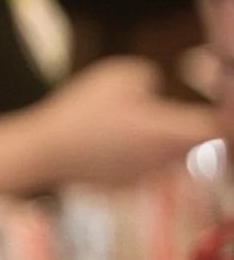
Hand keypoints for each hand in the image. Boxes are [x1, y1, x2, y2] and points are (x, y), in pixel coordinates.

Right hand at [28, 56, 215, 187]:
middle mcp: (166, 158)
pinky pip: (146, 166)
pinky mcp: (127, 184)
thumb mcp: (120, 75)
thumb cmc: (80, 113)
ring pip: (173, 154)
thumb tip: (158, 86)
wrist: (44, 152)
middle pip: (200, 143)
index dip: (226, 116)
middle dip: (195, 125)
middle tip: (183, 107)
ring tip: (138, 122)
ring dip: (166, 140)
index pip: (221, 128)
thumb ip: (151, 77)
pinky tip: (113, 141)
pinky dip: (140, 154)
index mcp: (170, 131)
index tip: (222, 106)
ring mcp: (147, 175)